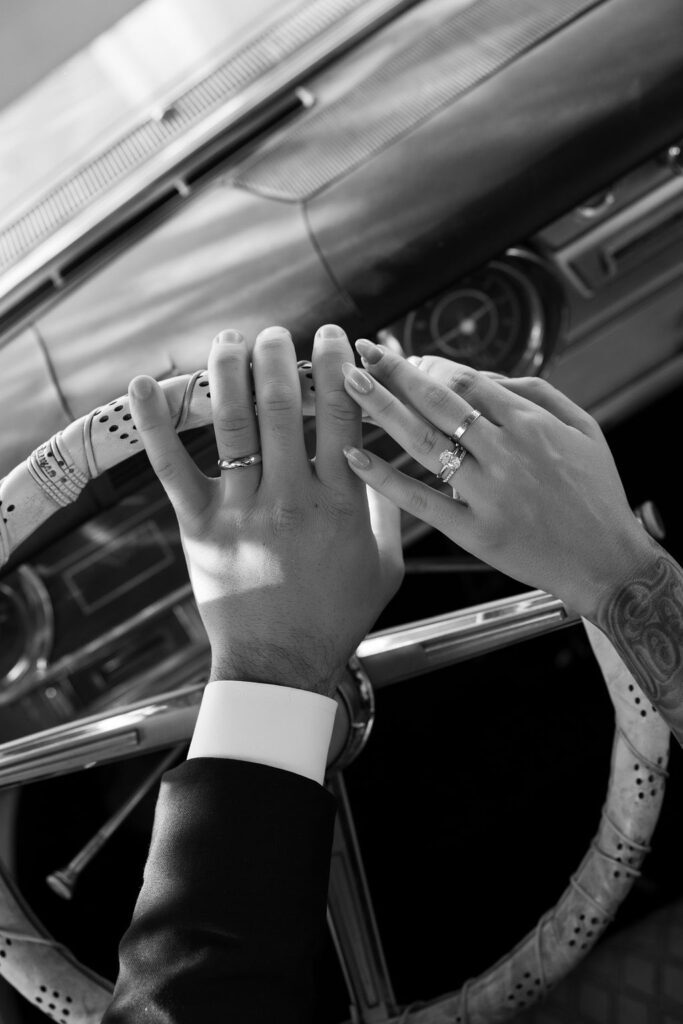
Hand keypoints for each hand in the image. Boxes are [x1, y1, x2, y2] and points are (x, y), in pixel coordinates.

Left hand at [128, 325, 402, 696]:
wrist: (282, 663)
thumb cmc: (338, 616)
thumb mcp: (386, 565)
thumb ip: (387, 508)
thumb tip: (386, 457)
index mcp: (342, 503)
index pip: (342, 415)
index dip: (337, 366)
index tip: (332, 337)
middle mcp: (292, 497)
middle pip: (285, 406)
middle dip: (280, 357)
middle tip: (277, 334)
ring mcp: (243, 510)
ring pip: (234, 423)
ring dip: (231, 371)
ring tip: (231, 340)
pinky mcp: (200, 526)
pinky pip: (174, 467)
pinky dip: (156, 424)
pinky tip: (142, 384)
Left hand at [340, 343, 652, 620]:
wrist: (608, 561)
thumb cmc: (596, 495)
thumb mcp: (584, 428)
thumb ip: (537, 393)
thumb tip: (484, 376)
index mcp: (531, 424)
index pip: (466, 380)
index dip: (427, 366)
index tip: (401, 359)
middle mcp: (506, 453)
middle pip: (438, 401)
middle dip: (395, 373)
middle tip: (362, 354)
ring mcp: (488, 493)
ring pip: (424, 442)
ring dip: (382, 409)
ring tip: (350, 385)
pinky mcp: (475, 531)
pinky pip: (422, 500)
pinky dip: (386, 478)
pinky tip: (355, 457)